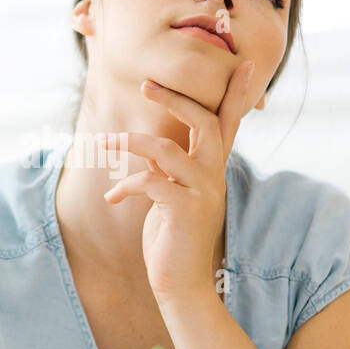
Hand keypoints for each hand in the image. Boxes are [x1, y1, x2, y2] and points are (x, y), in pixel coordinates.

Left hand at [101, 60, 255, 303]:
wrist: (181, 285)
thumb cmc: (172, 239)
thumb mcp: (170, 195)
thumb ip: (166, 168)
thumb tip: (150, 147)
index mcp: (212, 169)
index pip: (228, 123)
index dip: (236, 94)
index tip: (245, 63)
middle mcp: (213, 176)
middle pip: (205, 122)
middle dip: (176, 99)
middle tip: (146, 85)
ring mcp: (202, 193)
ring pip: (167, 149)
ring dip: (130, 142)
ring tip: (104, 142)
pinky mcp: (184, 211)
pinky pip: (150, 183)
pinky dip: (126, 186)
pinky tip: (112, 198)